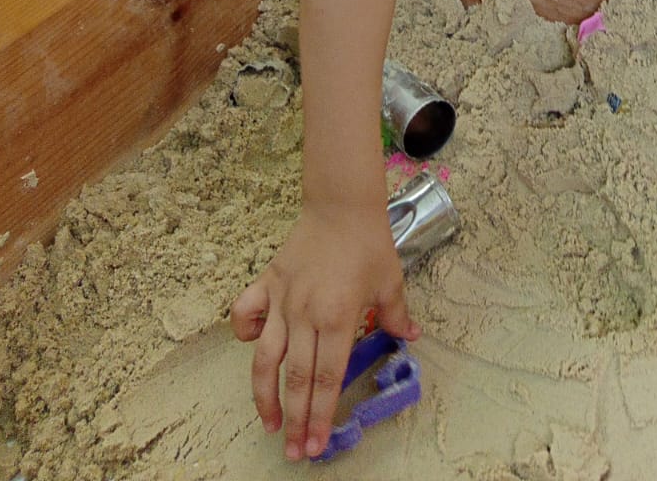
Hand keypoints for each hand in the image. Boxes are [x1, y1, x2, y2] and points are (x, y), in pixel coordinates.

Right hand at [230, 204, 418, 461]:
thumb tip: (412, 337)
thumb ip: (397, 315)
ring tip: (268, 423)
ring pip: (265, 358)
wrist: (341, 204)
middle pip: (295, 378)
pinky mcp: (267, 283)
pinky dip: (244, 331)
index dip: (320, 415)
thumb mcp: (391, 280)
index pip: (325, 379)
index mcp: (337, 318)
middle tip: (295, 452)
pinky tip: (253, 347)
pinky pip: (245, 313)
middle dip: (294, 420)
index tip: (316, 444)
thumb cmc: (369, 242)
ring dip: (264, 394)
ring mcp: (282, 300)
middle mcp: (305, 314)